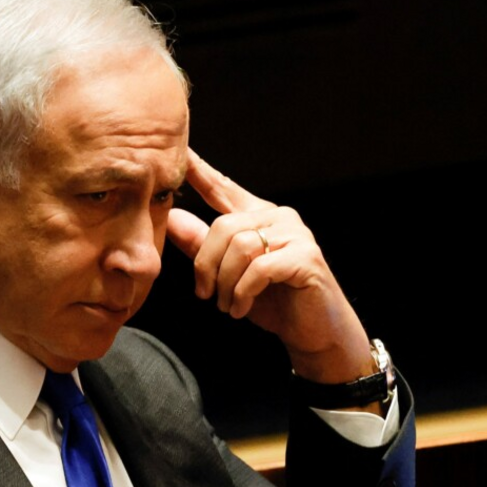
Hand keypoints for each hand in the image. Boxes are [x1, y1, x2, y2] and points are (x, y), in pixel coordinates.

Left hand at [167, 149, 374, 384]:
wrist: (314, 332)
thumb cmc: (273, 302)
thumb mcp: (227, 274)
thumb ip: (201, 245)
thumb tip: (172, 217)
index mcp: (257, 217)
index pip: (222, 188)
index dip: (200, 171)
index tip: (180, 153)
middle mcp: (278, 218)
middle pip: (223, 226)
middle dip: (206, 265)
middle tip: (206, 295)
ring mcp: (295, 234)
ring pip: (240, 247)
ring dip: (226, 284)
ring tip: (228, 304)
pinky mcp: (305, 256)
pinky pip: (259, 267)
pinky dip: (243, 291)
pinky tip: (241, 307)